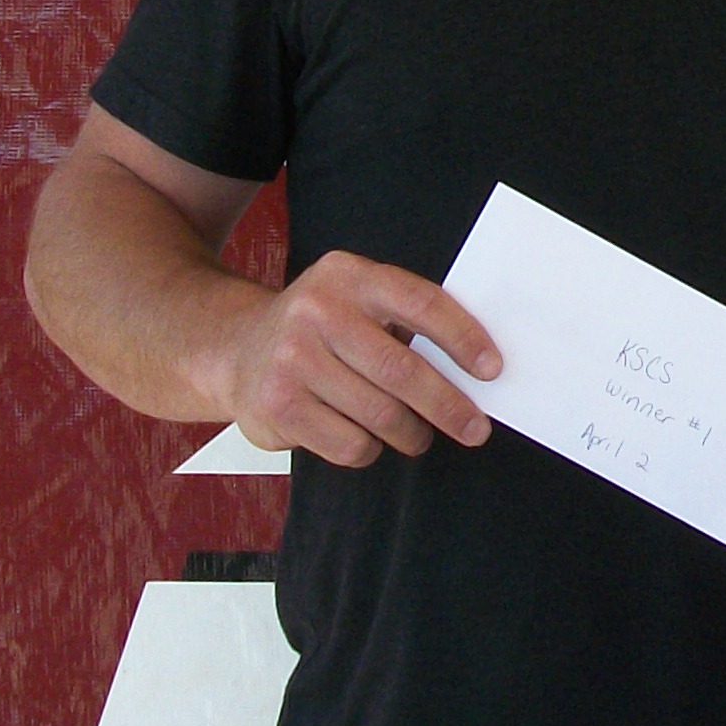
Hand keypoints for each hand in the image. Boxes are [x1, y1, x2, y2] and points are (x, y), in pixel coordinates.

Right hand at [213, 251, 500, 467]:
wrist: (234, 348)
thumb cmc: (320, 330)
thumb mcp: (356, 301)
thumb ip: (405, 321)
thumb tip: (476, 371)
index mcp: (348, 276)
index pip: (420, 303)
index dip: (463, 338)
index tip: (492, 370)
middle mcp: (316, 311)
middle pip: (402, 371)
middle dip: (449, 406)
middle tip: (475, 429)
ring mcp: (292, 359)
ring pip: (381, 416)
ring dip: (412, 435)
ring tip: (417, 435)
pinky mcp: (278, 405)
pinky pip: (350, 444)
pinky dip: (370, 450)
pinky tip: (363, 435)